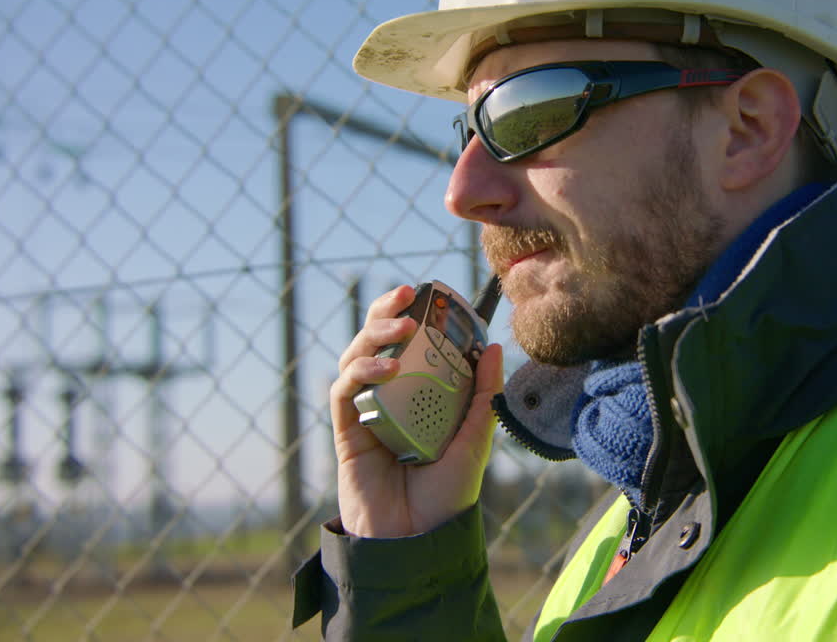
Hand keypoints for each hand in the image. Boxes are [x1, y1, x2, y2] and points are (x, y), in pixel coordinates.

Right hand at [328, 284, 502, 537]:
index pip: (409, 344)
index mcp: (418, 396)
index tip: (428, 293)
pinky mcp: (346, 432)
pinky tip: (384, 368)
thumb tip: (493, 346)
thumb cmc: (446, 497)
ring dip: (373, 335)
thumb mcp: (475, 441)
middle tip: (404, 295)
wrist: (417, 542)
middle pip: (376, 341)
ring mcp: (365, 413)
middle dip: (385, 312)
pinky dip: (360, 372)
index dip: (412, 315)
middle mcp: (389, 399)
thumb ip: (482, 396)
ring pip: (355, 358)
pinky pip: (344, 392)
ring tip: (401, 330)